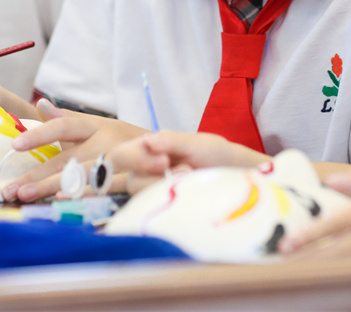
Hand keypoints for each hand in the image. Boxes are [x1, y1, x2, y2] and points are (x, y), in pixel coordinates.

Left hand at [0, 99, 148, 201]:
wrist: (165, 150)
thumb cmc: (119, 139)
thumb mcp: (95, 124)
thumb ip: (66, 118)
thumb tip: (40, 105)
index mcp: (94, 126)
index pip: (64, 127)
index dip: (41, 135)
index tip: (16, 145)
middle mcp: (105, 142)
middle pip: (68, 159)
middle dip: (38, 176)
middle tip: (12, 188)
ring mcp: (118, 162)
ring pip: (81, 176)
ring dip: (52, 187)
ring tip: (26, 197)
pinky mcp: (129, 180)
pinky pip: (102, 190)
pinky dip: (81, 196)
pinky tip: (62, 203)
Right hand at [110, 130, 268, 193]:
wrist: (230, 171)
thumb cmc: (211, 152)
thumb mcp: (194, 143)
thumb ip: (170, 141)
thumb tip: (147, 141)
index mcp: (146, 149)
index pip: (119, 156)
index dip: (133, 159)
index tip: (163, 160)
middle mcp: (144, 170)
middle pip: (128, 179)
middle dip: (152, 176)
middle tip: (179, 169)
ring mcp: (153, 190)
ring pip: (142, 196)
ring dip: (165, 186)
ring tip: (189, 176)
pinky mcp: (162, 205)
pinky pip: (155, 208)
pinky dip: (172, 200)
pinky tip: (187, 190)